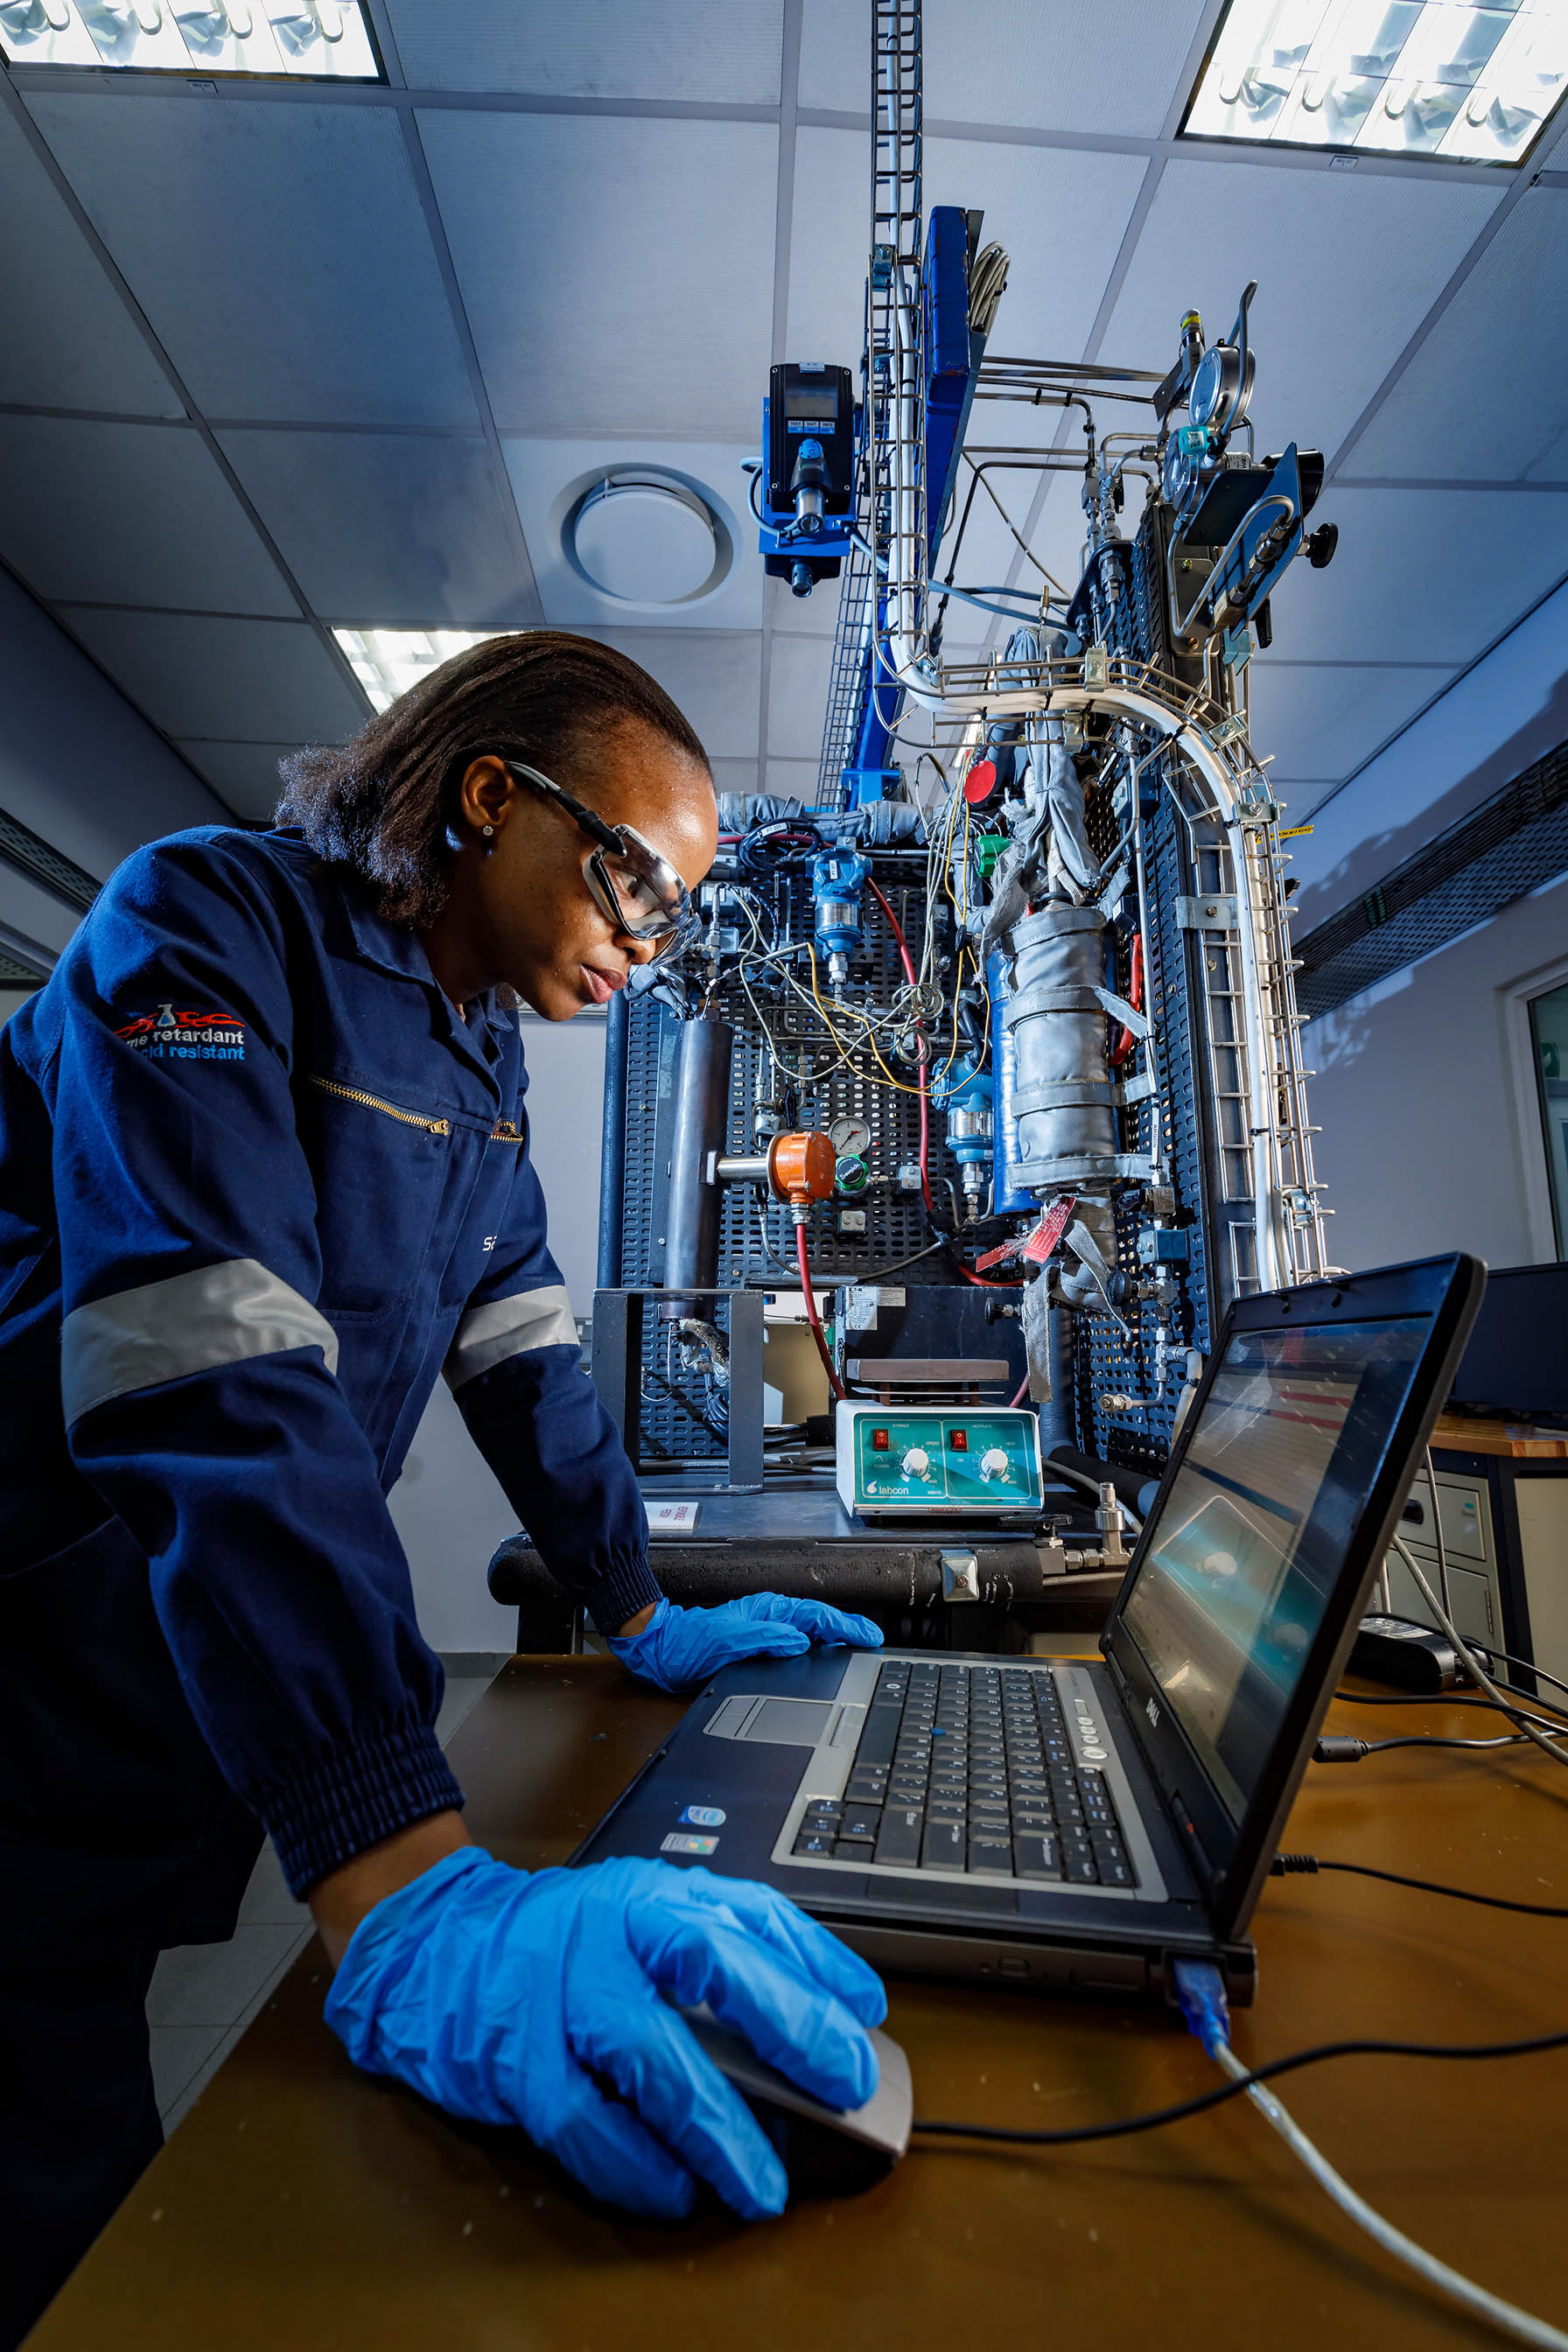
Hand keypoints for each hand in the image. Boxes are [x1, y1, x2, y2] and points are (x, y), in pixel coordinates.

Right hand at [324, 1848, 885, 2218]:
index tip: (867, 2015)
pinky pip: (584, 2122)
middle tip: (842, 2088)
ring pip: (652, 2056)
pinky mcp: (517, 2057)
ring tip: (762, 2183)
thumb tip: (829, 2013)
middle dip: (788, 2027)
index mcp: (655, 1896)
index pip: (752, 1915)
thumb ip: (726, 1954)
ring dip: (717, 2128)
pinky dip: (634, 2167)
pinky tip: (672, 2191)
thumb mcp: (648, 1918)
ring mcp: (562, 1992)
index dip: (818, 1963)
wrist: (438, 1943)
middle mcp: (614, 1931)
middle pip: (712, 1965)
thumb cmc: (564, 1940)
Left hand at [609, 1592, 882, 1692]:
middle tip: (873, 1642)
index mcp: (767, 1612)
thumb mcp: (727, 1641)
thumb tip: (800, 1641)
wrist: (660, 1652)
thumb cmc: (686, 1645)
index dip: (846, 1626)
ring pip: (809, 1633)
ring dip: (835, 1640)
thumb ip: (765, 1639)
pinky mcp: (757, 1648)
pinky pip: (796, 1646)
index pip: (817, 1616)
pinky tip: (823, 1661)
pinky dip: (816, 1651)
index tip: (868, 1636)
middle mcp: (769, 1619)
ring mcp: (764, 1632)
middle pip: (819, 1622)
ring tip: (857, 1650)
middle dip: (848, 1630)